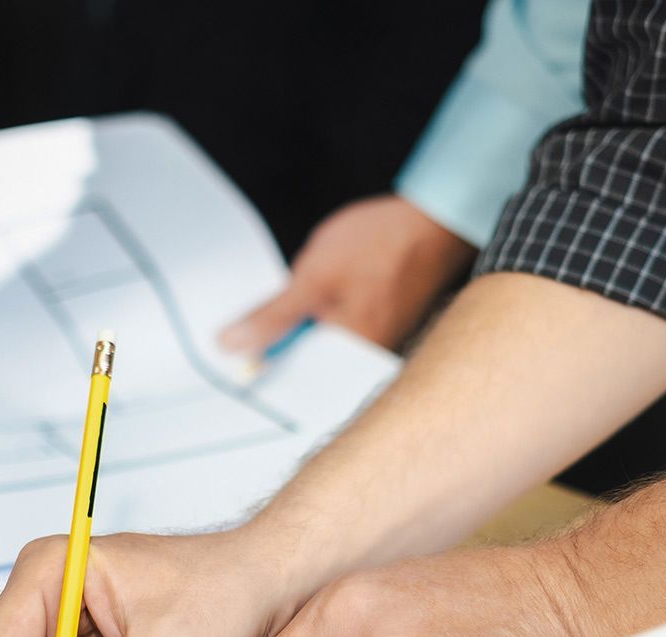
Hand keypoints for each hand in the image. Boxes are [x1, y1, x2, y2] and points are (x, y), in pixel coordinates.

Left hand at [220, 195, 474, 356]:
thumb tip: (231, 346)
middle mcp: (365, 367)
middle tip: (283, 309)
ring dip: (302, 329)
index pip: (289, 385)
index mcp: (349, 361)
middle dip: (280, 344)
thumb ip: (271, 318)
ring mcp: (374, 352)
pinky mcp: (377, 335)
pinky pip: (336, 338)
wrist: (435, 222)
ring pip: (318, 351)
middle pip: (304, 371)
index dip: (256, 365)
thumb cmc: (382, 244)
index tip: (233, 350)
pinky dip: (322, 319)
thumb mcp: (312, 278)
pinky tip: (331, 294)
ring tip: (318, 294)